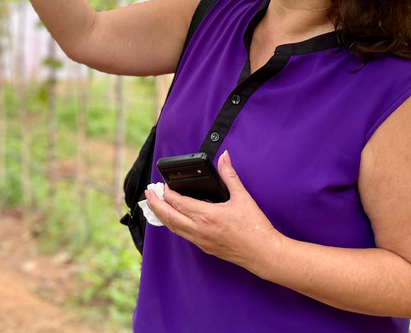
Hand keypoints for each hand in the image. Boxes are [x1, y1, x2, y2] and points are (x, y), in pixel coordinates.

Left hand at [145, 150, 281, 271]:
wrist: (263, 253)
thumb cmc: (255, 227)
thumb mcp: (242, 197)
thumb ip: (229, 175)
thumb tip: (224, 157)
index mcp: (207, 215)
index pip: (178, 202)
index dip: (167, 193)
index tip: (162, 185)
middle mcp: (200, 229)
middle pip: (168, 216)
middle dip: (155, 204)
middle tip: (147, 194)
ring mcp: (201, 240)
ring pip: (173, 228)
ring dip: (161, 216)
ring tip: (154, 206)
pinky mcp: (205, 247)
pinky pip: (183, 235)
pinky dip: (173, 225)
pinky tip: (173, 219)